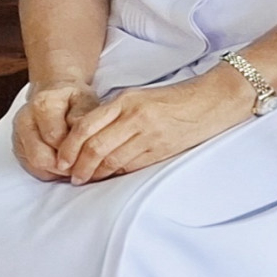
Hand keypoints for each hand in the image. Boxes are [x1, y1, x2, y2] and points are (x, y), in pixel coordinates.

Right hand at [12, 83, 101, 181]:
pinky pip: (31, 168)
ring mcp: (17, 134)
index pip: (55, 138)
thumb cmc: (73, 99)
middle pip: (40, 157)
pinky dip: (49, 171)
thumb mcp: (85, 100)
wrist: (55, 93)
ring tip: (74, 164)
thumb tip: (81, 136)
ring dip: (57, 170)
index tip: (88, 153)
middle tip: (82, 165)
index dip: (74, 150)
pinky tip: (63, 162)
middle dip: (64, 165)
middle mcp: (24, 119)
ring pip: (34, 164)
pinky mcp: (17, 146)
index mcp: (43, 104)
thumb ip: (83, 116)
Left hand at [58, 71, 253, 184]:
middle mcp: (135, 117)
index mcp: (127, 101)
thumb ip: (114, 112)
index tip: (62, 160)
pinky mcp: (162, 149)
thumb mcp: (140, 97)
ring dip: (95, 173)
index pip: (86, 127)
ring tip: (87, 179)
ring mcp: (150, 135)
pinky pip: (131, 165)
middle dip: (79, 166)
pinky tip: (110, 175)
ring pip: (111, 160)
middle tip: (72, 176)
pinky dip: (116, 173)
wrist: (214, 101)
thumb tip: (87, 135)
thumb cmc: (176, 98)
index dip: (69, 147)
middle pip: (95, 147)